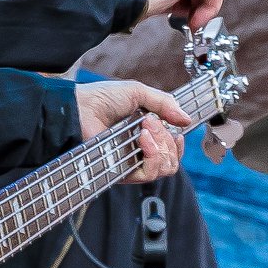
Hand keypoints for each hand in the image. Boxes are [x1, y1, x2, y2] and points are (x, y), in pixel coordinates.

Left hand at [74, 79, 190, 180]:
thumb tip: (187, 119)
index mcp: (146, 135)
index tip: (177, 130)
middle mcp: (141, 152)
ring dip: (161, 147)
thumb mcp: (139, 93)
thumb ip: (165, 104)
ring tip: (145, 129)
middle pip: (172, 160)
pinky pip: (149, 174)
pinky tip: (143, 139)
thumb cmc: (103, 98)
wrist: (81, 107)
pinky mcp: (122, 172)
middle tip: (150, 122)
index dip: (178, 143)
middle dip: (167, 139)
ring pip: (164, 168)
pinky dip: (152, 156)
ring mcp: (132, 163)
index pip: (172, 150)